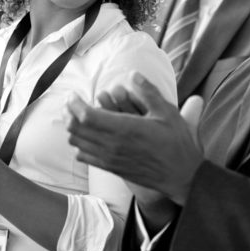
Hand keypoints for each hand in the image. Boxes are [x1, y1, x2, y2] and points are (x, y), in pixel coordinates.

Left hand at [66, 72, 203, 207]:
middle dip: (68, 113)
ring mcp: (110, 159)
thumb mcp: (167, 112)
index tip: (73, 94)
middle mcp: (112, 145)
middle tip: (70, 102)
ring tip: (74, 116)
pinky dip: (79, 144)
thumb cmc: (176, 143)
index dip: (75, 104)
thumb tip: (133, 74)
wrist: (181, 176)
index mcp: (124, 129)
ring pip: (77, 143)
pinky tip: (86, 136)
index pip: (86, 116)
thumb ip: (148, 92)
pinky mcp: (111, 168)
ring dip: (72, 128)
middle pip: (76, 129)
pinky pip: (85, 157)